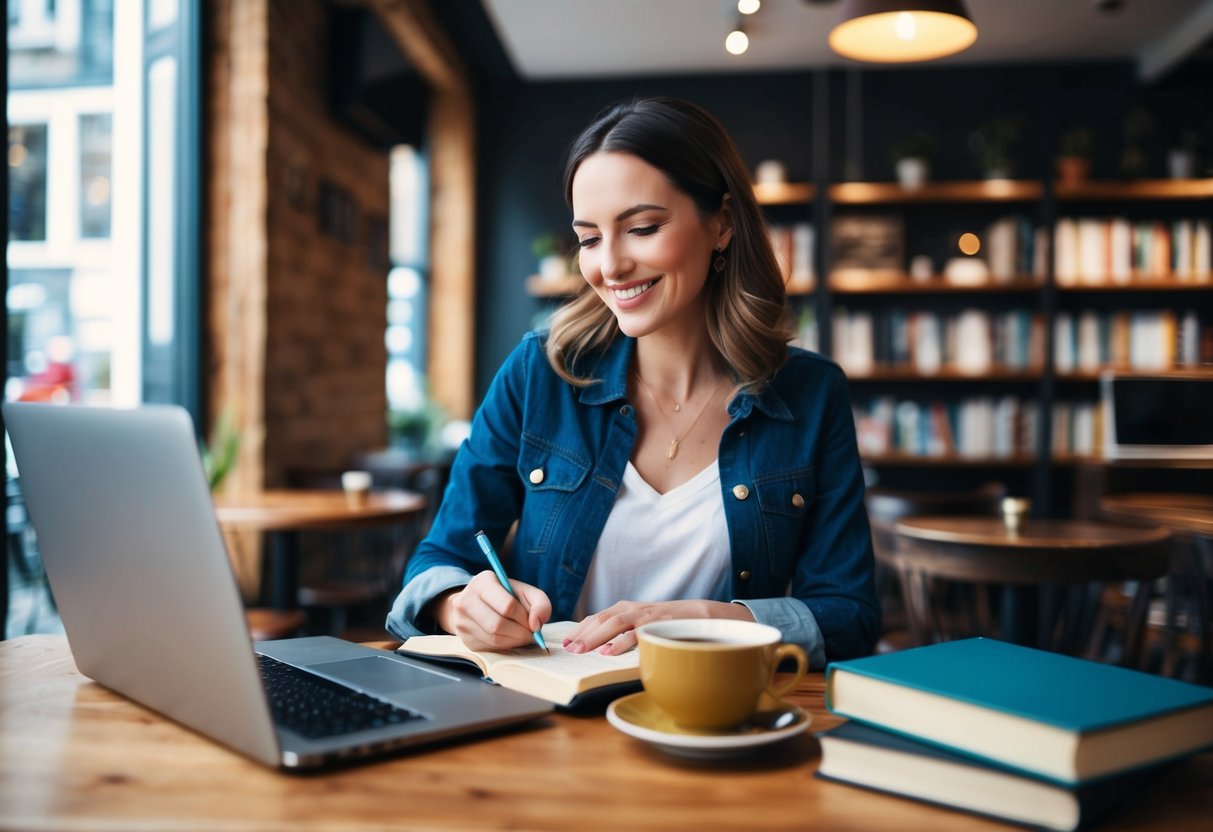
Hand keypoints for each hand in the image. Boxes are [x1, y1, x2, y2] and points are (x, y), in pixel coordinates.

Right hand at [434, 570, 551, 651]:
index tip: (533, 622)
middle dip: (520, 633)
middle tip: (530, 633)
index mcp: (482, 582)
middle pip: (498, 625)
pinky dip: (505, 647)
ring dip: (514, 641)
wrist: (481, 604)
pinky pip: (489, 648)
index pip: (507, 605)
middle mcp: (465, 600)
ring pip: (493, 639)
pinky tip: (509, 639)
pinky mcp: (464, 639)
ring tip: (522, 636)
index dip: (524, 618)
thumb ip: (540, 603)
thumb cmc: (508, 597)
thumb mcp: (526, 592)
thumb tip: (536, 624)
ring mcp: (461, 621)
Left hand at [563, 599, 753, 655]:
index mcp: (632, 609)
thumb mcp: (649, 625)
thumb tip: (606, 650)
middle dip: (583, 633)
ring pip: (616, 623)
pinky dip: (621, 642)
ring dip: (595, 636)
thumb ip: (630, 633)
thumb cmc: (676, 624)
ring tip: (579, 650)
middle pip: (603, 618)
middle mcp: (637, 609)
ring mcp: (649, 615)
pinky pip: (638, 633)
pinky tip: (608, 652)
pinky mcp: (661, 624)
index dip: (581, 628)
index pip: (600, 616)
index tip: (565, 640)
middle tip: (566, 647)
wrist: (709, 617)